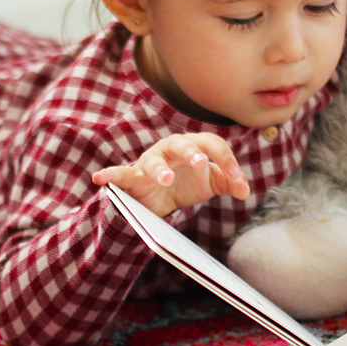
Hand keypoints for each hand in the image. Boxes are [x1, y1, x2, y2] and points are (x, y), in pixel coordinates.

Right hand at [91, 133, 250, 216]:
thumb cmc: (188, 184)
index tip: (236, 179)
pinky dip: (110, 175)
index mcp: (194, 147)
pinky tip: (100, 178)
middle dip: (191, 152)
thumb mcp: (211, 184)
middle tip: (200, 163)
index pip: (211, 145)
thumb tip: (246, 190)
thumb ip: (230, 182)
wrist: (160, 201)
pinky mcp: (133, 178)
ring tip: (165, 180)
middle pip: (181, 144)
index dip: (226, 160)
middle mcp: (171, 150)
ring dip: (159, 169)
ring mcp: (151, 162)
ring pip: (153, 160)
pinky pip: (120, 175)